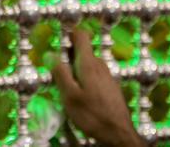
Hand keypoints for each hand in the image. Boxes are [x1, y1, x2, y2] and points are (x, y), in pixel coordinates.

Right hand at [50, 29, 143, 146]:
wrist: (119, 134)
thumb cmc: (92, 114)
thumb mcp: (69, 96)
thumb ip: (60, 73)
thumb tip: (50, 54)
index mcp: (89, 64)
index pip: (81, 36)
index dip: (70, 34)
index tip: (59, 42)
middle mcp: (100, 66)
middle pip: (84, 51)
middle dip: (70, 57)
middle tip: (58, 72)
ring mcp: (108, 77)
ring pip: (90, 65)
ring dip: (78, 70)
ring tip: (69, 87)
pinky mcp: (112, 88)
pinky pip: (96, 76)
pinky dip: (86, 80)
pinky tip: (83, 96)